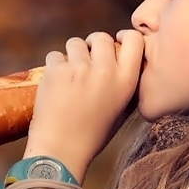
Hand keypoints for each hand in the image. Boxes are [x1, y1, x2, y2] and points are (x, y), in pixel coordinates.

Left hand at [25, 30, 143, 181]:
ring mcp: (79, 69)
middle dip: (93, 45)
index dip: (124, 37)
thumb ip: (126, 86)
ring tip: (69, 75)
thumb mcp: (121, 112)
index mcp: (126, 81)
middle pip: (101, 37)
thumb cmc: (91, 136)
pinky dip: (54, 66)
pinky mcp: (56, 71)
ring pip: (75, 43)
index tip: (116, 42)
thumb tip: (127, 63)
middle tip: (86, 59)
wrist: (60, 151)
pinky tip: (55, 83)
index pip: (135, 40)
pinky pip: (54, 55)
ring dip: (72, 55)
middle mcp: (106, 71)